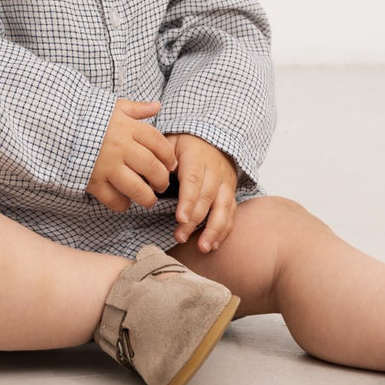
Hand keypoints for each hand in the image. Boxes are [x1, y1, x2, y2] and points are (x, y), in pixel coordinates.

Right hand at [87, 99, 177, 212]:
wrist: (58, 125)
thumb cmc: (88, 117)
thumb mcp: (114, 107)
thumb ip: (137, 109)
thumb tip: (157, 106)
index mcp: (127, 127)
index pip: (158, 143)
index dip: (169, 156)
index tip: (171, 165)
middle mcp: (120, 147)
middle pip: (152, 168)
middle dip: (162, 180)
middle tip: (161, 185)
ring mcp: (106, 165)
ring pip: (136, 188)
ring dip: (147, 198)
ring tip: (148, 199)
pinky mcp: (93, 180)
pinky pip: (113, 199)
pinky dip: (122, 204)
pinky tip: (125, 202)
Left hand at [167, 134, 238, 252]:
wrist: (212, 137)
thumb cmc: (185, 144)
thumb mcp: (170, 142)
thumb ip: (161, 159)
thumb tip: (154, 179)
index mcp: (196, 158)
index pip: (193, 181)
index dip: (188, 201)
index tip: (180, 218)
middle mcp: (214, 171)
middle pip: (207, 198)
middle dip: (195, 220)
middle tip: (180, 237)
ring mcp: (225, 183)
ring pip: (223, 208)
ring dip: (214, 229)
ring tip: (203, 248)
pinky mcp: (230, 194)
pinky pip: (230, 213)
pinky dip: (224, 230)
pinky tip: (213, 245)